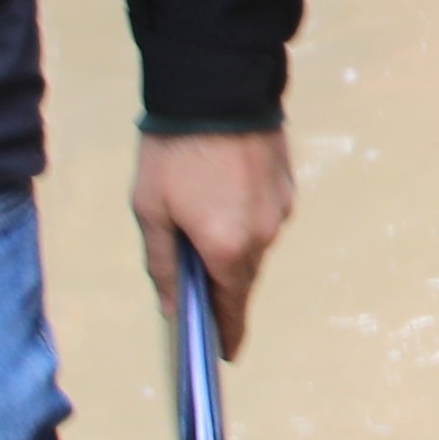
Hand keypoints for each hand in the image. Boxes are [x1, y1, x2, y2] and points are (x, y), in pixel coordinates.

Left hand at [136, 125, 295, 357]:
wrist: (216, 84)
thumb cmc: (172, 150)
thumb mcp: (151, 209)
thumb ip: (162, 263)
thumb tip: (173, 305)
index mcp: (227, 248)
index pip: (231, 305)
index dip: (228, 333)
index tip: (226, 354)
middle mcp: (262, 235)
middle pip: (243, 275)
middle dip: (221, 281)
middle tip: (197, 276)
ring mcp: (280, 209)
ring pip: (255, 243)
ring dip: (232, 242)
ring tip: (201, 215)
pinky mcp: (287, 184)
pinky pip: (265, 215)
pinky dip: (245, 215)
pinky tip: (222, 191)